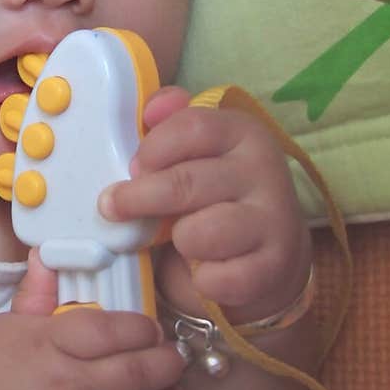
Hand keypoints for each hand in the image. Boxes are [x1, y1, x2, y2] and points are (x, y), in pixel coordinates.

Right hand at [0, 251, 184, 389]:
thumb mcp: (7, 327)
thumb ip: (36, 294)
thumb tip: (46, 253)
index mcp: (50, 345)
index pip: (111, 330)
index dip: (143, 329)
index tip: (150, 332)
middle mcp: (67, 387)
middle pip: (139, 372)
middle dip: (168, 365)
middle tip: (172, 362)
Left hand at [98, 87, 311, 320]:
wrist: (269, 255)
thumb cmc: (214, 199)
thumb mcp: (193, 156)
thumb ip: (169, 125)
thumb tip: (153, 108)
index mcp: (242, 133)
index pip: (191, 127)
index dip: (152, 150)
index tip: (134, 168)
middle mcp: (264, 169)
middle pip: (184, 183)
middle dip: (139, 199)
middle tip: (115, 207)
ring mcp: (274, 219)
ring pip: (198, 233)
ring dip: (180, 242)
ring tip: (184, 241)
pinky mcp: (274, 266)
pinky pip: (216, 278)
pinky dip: (202, 281)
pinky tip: (208, 272)